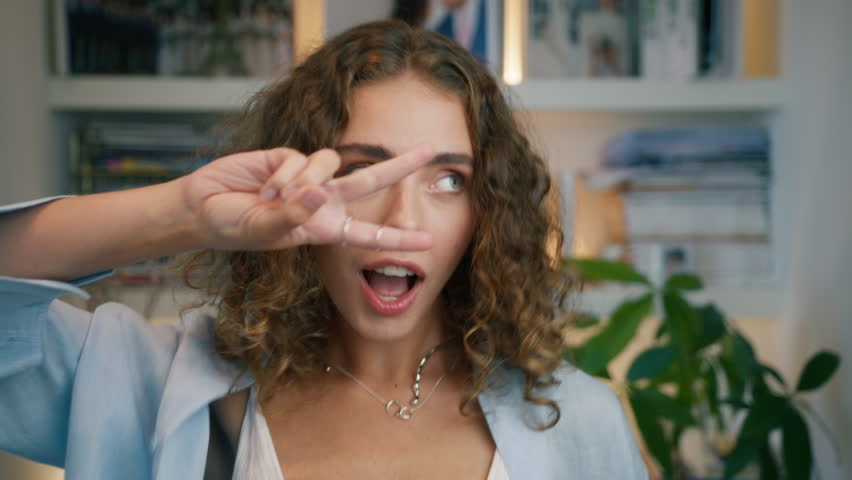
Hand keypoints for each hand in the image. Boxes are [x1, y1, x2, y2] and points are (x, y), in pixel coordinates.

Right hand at [181, 145, 433, 250]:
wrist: (203, 208)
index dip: (398, 238)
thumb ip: (292, 215)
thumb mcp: (265, 231)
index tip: (428, 242)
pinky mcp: (290, 156)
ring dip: (303, 180)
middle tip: (431, 151)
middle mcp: (323, 201)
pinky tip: (263, 185)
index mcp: (324, 228)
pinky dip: (284, 172)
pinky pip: (303, 157)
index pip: (368, 233)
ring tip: (272, 197)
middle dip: (400, 166)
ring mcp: (308, 177)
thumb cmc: (235, 228)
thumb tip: (320, 193)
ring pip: (331, 163)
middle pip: (370, 180)